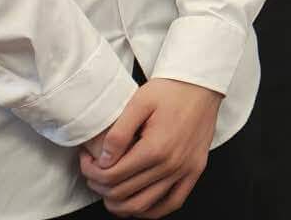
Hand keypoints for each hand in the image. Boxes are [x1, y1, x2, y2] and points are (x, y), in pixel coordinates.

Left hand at [79, 78, 222, 217]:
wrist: (202, 83)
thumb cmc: (172, 89)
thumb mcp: (139, 102)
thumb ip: (118, 134)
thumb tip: (103, 161)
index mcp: (156, 148)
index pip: (111, 176)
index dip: (91, 172)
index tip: (87, 161)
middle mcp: (172, 164)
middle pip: (123, 193)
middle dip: (100, 186)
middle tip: (94, 172)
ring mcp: (185, 170)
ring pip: (143, 206)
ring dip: (119, 204)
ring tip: (109, 189)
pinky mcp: (195, 170)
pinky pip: (172, 204)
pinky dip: (150, 211)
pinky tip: (137, 203)